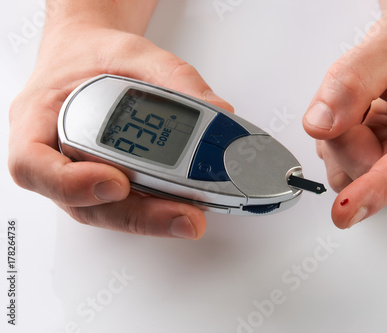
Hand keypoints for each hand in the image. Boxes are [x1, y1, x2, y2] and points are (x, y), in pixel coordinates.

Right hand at [9, 22, 232, 238]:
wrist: (90, 57)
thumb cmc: (94, 55)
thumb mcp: (134, 52)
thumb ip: (175, 79)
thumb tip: (217, 110)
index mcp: (39, 118)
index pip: (32, 164)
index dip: (69, 184)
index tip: (115, 183)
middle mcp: (55, 155)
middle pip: (81, 204)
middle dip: (135, 215)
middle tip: (181, 215)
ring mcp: (80, 175)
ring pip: (106, 212)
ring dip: (149, 218)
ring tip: (190, 216)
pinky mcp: (107, 182)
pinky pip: (125, 203)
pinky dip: (155, 207)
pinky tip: (183, 204)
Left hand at [303, 0, 386, 228]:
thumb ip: (351, 83)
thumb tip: (322, 125)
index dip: (375, 188)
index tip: (348, 209)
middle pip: (369, 171)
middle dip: (345, 135)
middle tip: (354, 97)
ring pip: (353, 174)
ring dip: (342, 138)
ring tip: (365, 103)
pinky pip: (350, 169)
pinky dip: (343, 142)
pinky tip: (363, 118)